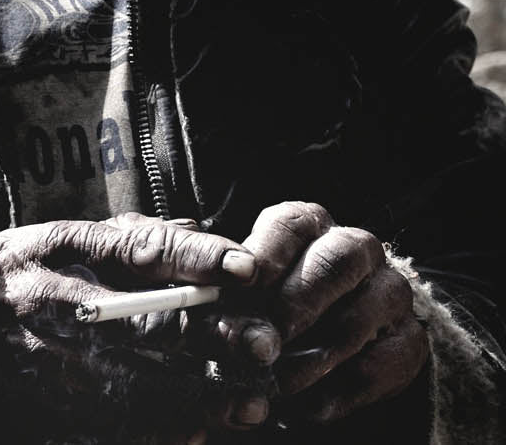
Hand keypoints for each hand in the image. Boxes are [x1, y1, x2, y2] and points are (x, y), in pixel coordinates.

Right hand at [0, 215, 278, 444]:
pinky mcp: (46, 411)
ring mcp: (52, 362)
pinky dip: (159, 431)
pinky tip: (195, 431)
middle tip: (266, 347)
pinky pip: (112, 427)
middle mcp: (61, 302)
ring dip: (201, 396)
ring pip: (141, 384)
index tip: (248, 267)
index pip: (138, 248)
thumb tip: (206, 235)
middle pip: (150, 320)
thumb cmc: (19, 273)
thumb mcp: (63, 237)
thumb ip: (133, 239)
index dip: (195, 257)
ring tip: (249, 402)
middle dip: (214, 336)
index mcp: (65, 249)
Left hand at [242, 201, 428, 425]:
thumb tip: (222, 288)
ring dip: (312, 359)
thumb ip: (227, 289)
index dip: (267, 253)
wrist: (314, 348)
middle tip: (263, 342)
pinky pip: (380, 367)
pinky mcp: (409, 341)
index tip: (244, 280)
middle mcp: (356, 248)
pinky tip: (309, 406)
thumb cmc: (264, 307)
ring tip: (277, 384)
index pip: (291, 225)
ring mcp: (390, 293)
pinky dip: (340, 392)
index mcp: (309, 225)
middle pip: (335, 263)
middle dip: (295, 304)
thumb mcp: (240, 290)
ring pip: (358, 320)